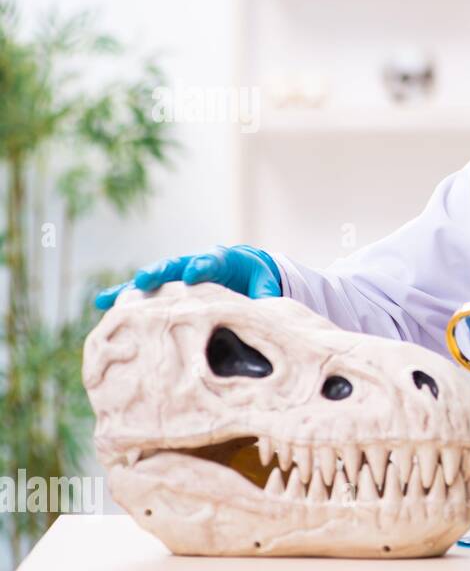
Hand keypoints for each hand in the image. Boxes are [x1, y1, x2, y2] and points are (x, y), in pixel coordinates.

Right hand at [94, 244, 282, 309]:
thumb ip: (266, 295)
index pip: (211, 261)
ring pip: (153, 280)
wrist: (244, 271)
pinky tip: (102, 305)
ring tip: (110, 299)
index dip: (202, 266)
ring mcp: (177, 277)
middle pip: (174, 266)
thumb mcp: (266, 285)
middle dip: (160, 273)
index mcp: (222, 261)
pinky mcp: (167, 289)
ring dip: (132, 289)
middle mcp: (194, 264)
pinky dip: (125, 297)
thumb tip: (266, 309)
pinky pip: (144, 294)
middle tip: (146, 280)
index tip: (193, 274)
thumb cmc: (256, 279)